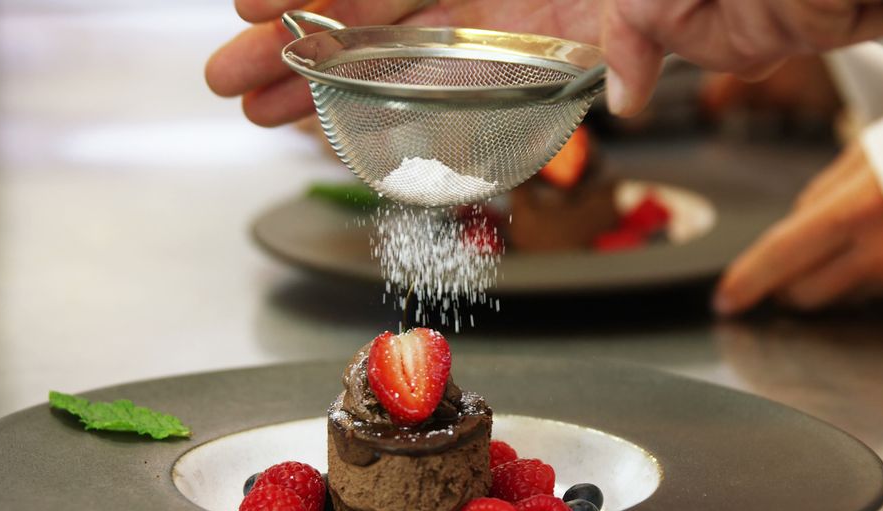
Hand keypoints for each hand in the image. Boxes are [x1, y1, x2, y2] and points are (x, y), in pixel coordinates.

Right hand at [206, 0, 882, 124]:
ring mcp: (532, 14)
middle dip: (303, 42)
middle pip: (386, 7)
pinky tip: (357, 127)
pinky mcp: (557, 52)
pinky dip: (409, 106)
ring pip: (411, 51)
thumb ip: (654, 21)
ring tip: (264, 113)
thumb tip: (626, 83)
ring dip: (336, 84)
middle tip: (228, 78)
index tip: (256, 3)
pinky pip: (467, 83)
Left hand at [713, 142, 882, 314]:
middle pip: (804, 292)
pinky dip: (879, 280)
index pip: (780, 255)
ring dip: (838, 280)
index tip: (726, 300)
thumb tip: (794, 224)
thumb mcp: (880, 151)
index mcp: (856, 208)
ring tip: (868, 242)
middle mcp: (880, 252)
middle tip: (797, 266)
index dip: (746, 281)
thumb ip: (826, 190)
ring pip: (845, 297)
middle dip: (791, 283)